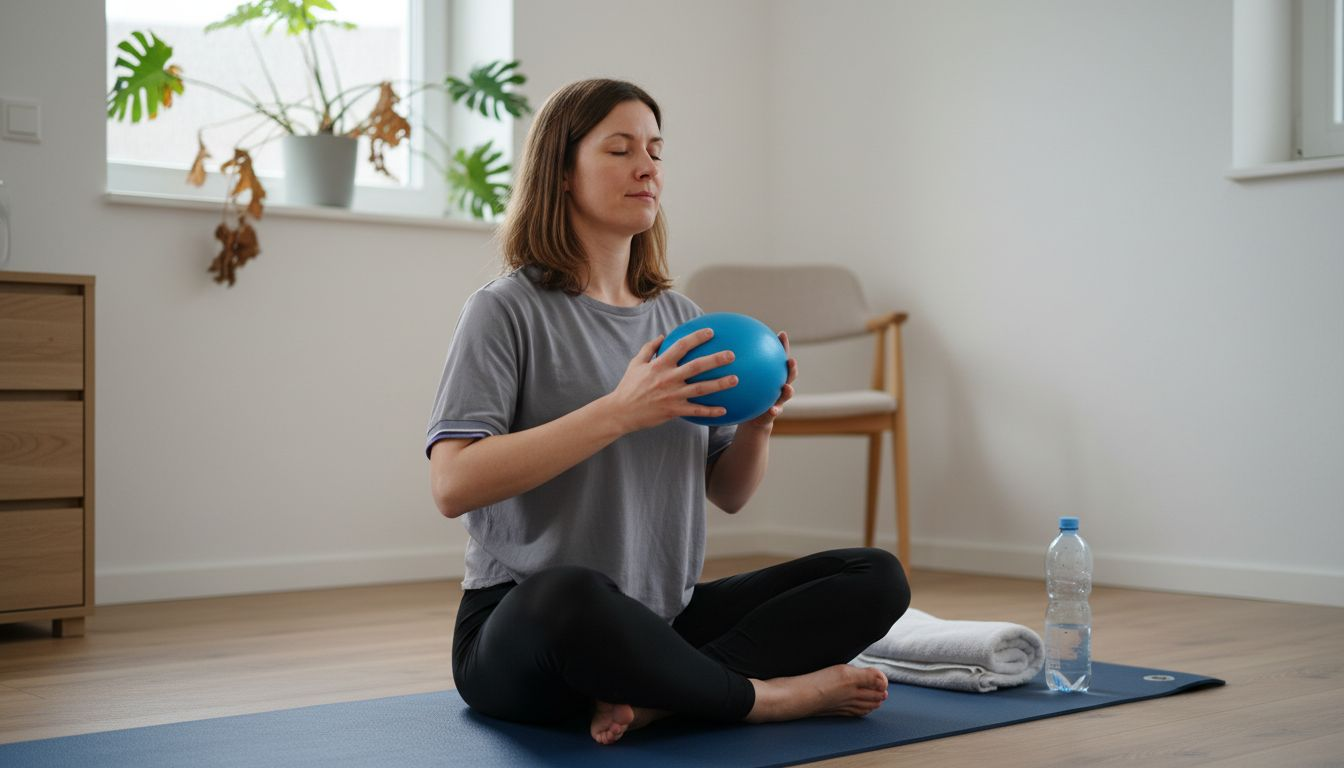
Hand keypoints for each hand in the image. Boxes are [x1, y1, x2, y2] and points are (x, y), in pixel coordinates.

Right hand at [605, 327, 737, 433]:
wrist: (621, 412)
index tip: (711, 332)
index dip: (697, 337)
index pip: (681, 346)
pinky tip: (724, 410)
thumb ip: (649, 348)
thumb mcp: (636, 364)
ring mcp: (673, 395)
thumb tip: (662, 335)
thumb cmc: (628, 386)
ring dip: (720, 384)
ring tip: (736, 380)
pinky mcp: (674, 410)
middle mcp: (669, 378)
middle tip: (732, 355)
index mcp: (660, 364)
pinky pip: (696, 410)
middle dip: (716, 359)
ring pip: (701, 389)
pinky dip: (710, 411)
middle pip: (697, 366)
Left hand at [740, 331, 796, 431]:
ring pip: (787, 394)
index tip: (781, 334)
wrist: (750, 418)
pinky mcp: (772, 415)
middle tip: (791, 360)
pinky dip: (774, 411)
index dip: (782, 346)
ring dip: (789, 391)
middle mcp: (778, 385)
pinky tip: (772, 410)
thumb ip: (736, 366)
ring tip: (787, 388)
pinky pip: (774, 413)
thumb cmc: (745, 394)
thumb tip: (721, 345)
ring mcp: (778, 400)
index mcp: (772, 375)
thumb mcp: (740, 380)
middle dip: (792, 367)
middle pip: (789, 374)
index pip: (779, 357)